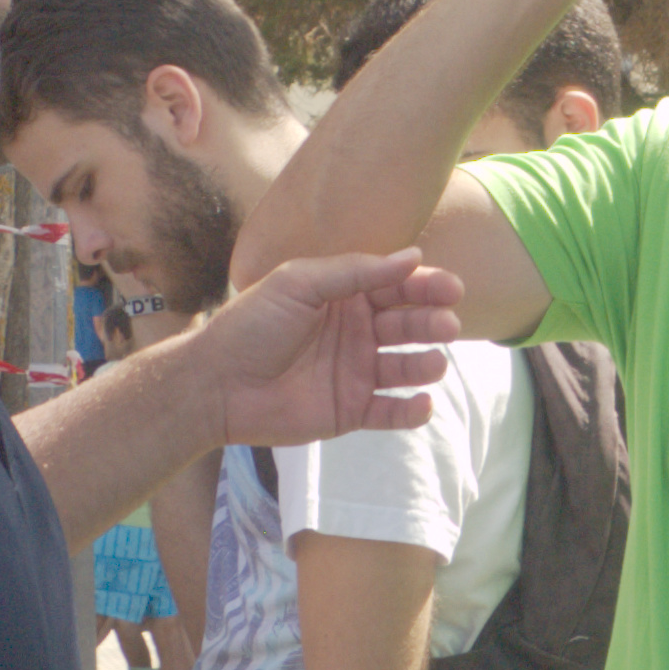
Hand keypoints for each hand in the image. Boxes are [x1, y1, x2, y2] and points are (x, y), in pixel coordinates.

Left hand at [189, 249, 462, 449]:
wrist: (216, 384)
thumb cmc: (252, 325)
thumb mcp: (299, 283)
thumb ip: (355, 270)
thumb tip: (413, 257)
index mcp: (346, 297)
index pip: (397, 287)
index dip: (427, 287)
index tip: (452, 289)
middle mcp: (358, 332)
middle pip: (408, 325)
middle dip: (431, 324)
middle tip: (446, 326)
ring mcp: (356, 373)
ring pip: (405, 367)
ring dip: (426, 364)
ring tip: (434, 363)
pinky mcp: (350, 411)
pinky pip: (390, 412)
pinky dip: (411, 411)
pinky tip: (422, 404)